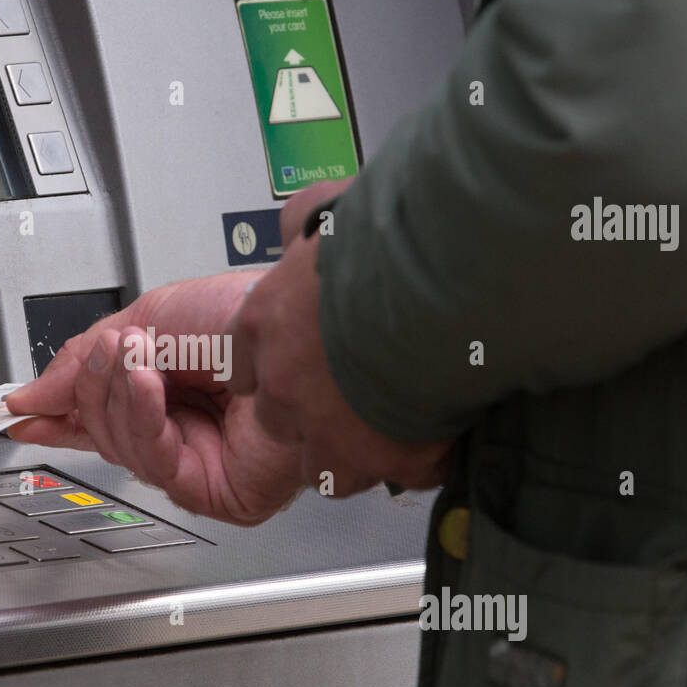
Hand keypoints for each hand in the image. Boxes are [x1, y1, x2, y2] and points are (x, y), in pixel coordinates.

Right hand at [5, 273, 304, 524]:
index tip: (20, 409)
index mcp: (169, 389)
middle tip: (110, 351)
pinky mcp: (216, 492)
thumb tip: (32, 394)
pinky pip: (156, 464)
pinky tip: (149, 385)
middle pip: (102, 430)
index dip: (57, 411)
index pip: (100, 412)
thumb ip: (84, 359)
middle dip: (95, 386)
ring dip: (121, 394)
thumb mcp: (149, 319)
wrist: (301, 329)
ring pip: (122, 448)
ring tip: (136, 356)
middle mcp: (183, 429)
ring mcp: (199, 463)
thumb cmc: (248, 318)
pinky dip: (144, 419)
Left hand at [226, 181, 455, 495]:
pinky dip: (422, 460)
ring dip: (355, 452)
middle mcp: (285, 385)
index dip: (273, 365)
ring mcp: (330, 430)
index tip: (298, 360)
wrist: (445, 278)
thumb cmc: (390, 237)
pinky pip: (401, 473)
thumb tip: (300, 229)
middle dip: (312, 413)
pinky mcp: (386, 457)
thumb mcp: (325, 213)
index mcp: (263, 325)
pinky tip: (443, 434)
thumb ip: (303, 227)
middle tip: (354, 391)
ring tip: (391, 426)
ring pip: (326, 466)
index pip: (242, 366)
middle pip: (279, 421)